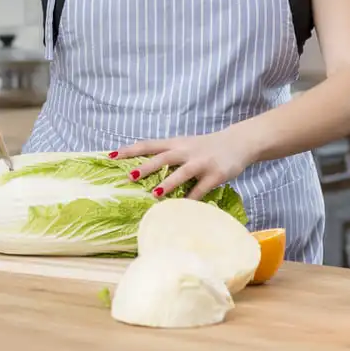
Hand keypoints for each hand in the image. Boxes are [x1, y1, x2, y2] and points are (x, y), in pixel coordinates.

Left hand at [114, 127, 257, 199]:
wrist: (238, 142)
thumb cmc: (205, 147)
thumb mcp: (184, 145)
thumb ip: (166, 154)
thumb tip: (140, 168)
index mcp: (175, 143)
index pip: (147, 144)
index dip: (129, 150)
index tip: (111, 155)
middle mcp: (186, 151)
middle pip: (162, 157)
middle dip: (145, 167)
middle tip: (128, 176)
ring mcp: (201, 163)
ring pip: (182, 172)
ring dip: (168, 183)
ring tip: (154, 193)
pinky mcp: (215, 175)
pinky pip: (201, 189)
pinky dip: (191, 199)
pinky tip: (182, 208)